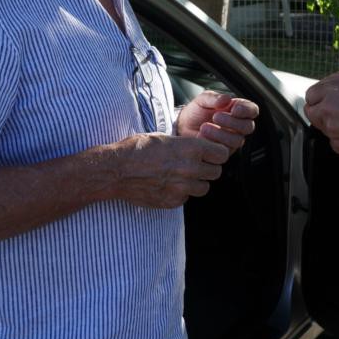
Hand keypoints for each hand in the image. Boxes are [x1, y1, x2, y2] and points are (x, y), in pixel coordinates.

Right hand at [103, 132, 231, 208]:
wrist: (116, 171)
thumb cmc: (137, 149)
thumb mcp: (163, 137)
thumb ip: (185, 145)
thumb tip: (198, 147)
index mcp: (190, 148)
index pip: (222, 154)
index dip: (217, 153)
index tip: (211, 153)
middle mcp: (190, 168)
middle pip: (216, 172)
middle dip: (209, 168)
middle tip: (197, 165)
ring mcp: (182, 187)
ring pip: (204, 188)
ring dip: (197, 182)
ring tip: (183, 176)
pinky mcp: (172, 201)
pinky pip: (186, 198)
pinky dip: (182, 193)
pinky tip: (169, 185)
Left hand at [176, 91, 258, 156]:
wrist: (182, 126)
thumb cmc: (196, 112)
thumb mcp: (203, 100)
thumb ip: (214, 97)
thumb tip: (227, 99)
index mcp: (237, 110)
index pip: (252, 110)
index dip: (246, 110)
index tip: (234, 109)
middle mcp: (237, 126)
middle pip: (248, 127)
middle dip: (232, 122)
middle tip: (216, 116)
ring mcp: (231, 140)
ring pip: (238, 140)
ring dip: (221, 133)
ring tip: (204, 127)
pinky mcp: (223, 151)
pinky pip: (225, 150)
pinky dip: (213, 143)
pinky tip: (203, 136)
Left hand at [304, 69, 338, 160]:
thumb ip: (338, 90)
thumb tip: (326, 95)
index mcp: (332, 92)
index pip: (311, 94)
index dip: (319, 97)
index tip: (324, 100)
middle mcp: (328, 110)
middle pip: (311, 112)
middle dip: (320, 111)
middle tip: (336, 112)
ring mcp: (332, 130)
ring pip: (324, 128)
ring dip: (333, 125)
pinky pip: (335, 141)